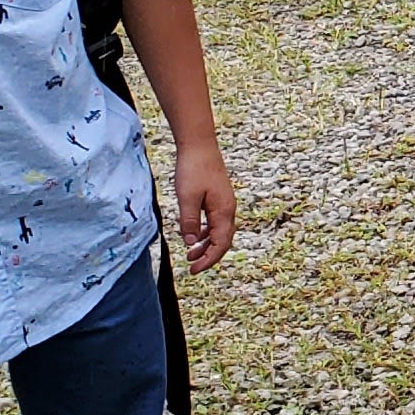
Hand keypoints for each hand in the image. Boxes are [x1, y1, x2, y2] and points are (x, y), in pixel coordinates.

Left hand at [170, 141, 237, 271]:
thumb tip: (190, 242)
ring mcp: (224, 203)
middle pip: (222, 241)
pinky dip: (205, 232)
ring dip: (206, 245)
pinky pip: (215, 222)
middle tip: (191, 267)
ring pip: (218, 232)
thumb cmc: (194, 168)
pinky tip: (194, 235)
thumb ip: (189, 221)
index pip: (220, 244)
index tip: (194, 270)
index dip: (208, 260)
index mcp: (223, 211)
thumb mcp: (187, 197)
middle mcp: (228, 209)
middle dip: (208, 256)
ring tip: (190, 254)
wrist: (199, 145)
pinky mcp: (217, 198)